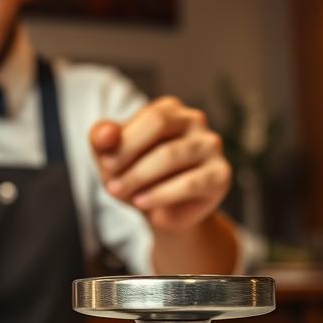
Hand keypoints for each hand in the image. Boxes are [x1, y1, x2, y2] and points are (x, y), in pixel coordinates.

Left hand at [90, 96, 230, 232]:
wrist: (159, 212)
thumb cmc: (134, 176)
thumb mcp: (111, 158)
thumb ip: (102, 140)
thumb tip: (105, 133)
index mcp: (168, 109)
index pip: (148, 116)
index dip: (124, 141)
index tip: (107, 165)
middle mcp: (194, 121)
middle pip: (160, 124)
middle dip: (129, 154)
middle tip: (111, 181)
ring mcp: (211, 146)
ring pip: (172, 154)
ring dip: (139, 176)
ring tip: (119, 193)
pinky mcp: (220, 175)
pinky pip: (190, 183)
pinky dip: (160, 194)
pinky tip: (141, 203)